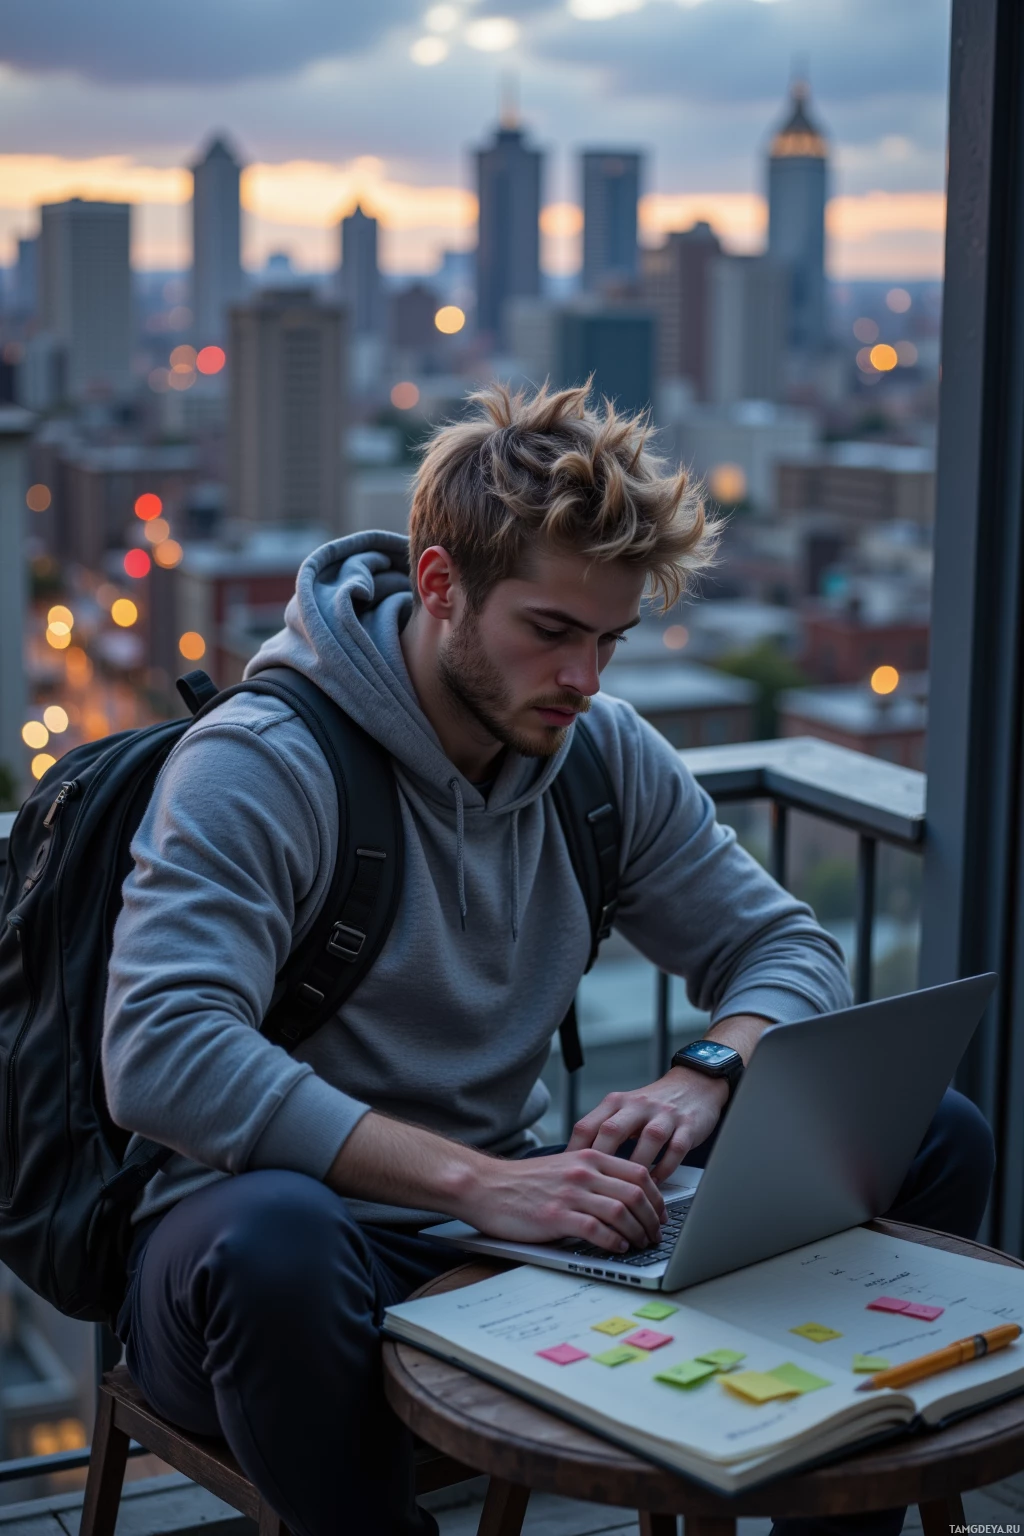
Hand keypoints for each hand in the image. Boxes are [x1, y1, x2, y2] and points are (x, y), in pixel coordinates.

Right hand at [459, 1148, 667, 1253]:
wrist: (485, 1186)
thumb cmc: (523, 1182)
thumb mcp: (564, 1167)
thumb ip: (593, 1176)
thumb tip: (624, 1199)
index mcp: (588, 1157)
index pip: (638, 1174)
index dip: (657, 1198)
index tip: (661, 1214)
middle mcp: (583, 1172)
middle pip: (636, 1194)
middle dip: (653, 1219)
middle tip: (656, 1235)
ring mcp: (570, 1194)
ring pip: (621, 1212)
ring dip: (638, 1233)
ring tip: (640, 1245)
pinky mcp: (556, 1216)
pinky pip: (597, 1231)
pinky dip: (614, 1242)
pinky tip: (618, 1248)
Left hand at [566, 1067, 727, 1181]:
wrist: (694, 1085)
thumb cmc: (652, 1105)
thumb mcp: (623, 1110)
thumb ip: (602, 1131)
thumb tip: (576, 1164)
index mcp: (616, 1102)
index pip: (587, 1125)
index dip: (574, 1152)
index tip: (568, 1176)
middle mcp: (638, 1105)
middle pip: (613, 1130)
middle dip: (602, 1159)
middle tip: (596, 1187)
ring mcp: (664, 1114)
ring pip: (649, 1139)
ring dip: (638, 1166)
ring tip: (630, 1191)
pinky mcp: (688, 1125)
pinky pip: (676, 1148)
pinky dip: (665, 1168)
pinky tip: (656, 1183)